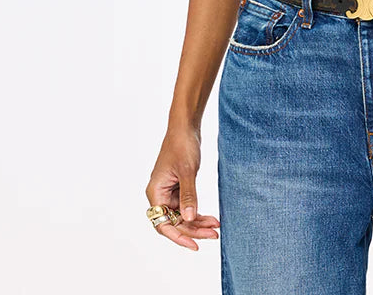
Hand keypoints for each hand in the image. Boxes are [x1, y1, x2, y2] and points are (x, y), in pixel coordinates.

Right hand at [145, 123, 219, 250]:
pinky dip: (198, 212)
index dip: (178, 237)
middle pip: (175, 222)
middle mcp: (160, 195)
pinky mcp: (178, 188)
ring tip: (216, 227)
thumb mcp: (188, 171)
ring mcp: (169, 192)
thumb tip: (190, 218)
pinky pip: (187, 206)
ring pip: (183, 216)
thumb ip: (188, 196)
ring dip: (198, 222)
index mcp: (155, 192)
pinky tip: (212, 217)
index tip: (195, 245)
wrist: (185, 127)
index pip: (163, 224)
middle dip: (194, 229)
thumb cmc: (182, 145)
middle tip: (214, 234)